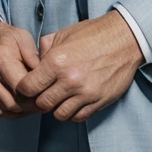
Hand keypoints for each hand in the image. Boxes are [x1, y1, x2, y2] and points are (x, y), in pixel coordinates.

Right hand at [0, 15, 41, 118]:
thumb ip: (33, 53)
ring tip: (36, 104)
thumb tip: (43, 72)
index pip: (20, 87)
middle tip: (46, 102)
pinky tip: (23, 105)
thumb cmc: (5, 37)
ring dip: (23, 111)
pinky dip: (11, 112)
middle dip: (31, 106)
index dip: (37, 93)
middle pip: (13, 102)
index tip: (50, 93)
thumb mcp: (22, 36)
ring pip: (5, 109)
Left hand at [16, 11, 143, 122]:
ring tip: (63, 96)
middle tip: (48, 91)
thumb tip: (33, 64)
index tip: (31, 85)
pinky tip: (76, 99)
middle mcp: (69, 80)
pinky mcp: (99, 101)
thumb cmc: (94, 34)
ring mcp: (85, 93)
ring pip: (59, 114)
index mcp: (57, 62)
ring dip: (58, 107)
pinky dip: (74, 111)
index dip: (26, 88)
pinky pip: (78, 117)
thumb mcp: (64, 34)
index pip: (27, 88)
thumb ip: (44, 49)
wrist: (125, 37)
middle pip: (42, 104)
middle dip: (41, 98)